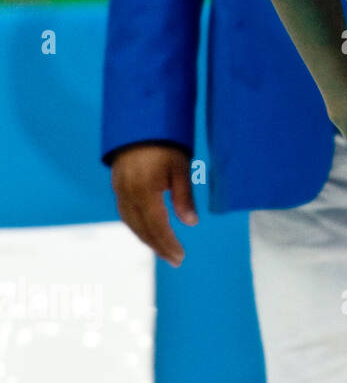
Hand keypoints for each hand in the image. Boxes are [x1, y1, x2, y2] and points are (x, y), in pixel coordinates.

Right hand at [110, 143, 197, 266]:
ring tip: (164, 251)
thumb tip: (191, 223)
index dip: (168, 243)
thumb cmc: (166, 144)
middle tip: (175, 260)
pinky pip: (126, 213)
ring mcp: (119, 190)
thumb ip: (184, 197)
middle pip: (142, 229)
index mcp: (144, 190)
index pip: (156, 226)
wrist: (140, 122)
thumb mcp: (181, 168)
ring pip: (132, 223)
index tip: (180, 256)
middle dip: (159, 246)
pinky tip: (149, 232)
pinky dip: (138, 227)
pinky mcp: (118, 186)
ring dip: (147, 239)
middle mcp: (127, 194)